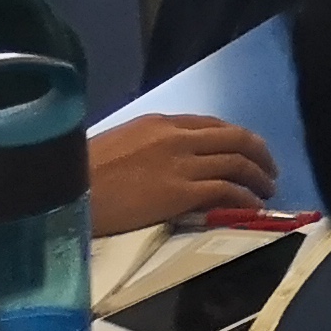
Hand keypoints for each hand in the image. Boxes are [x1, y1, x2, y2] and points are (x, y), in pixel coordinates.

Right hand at [87, 115, 278, 233]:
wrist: (60, 191)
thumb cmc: (77, 173)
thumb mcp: (117, 143)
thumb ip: (148, 145)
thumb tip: (165, 160)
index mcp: (161, 122)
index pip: (213, 124)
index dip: (237, 138)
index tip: (248, 151)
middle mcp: (178, 137)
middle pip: (236, 138)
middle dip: (260, 154)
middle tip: (270, 171)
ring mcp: (181, 164)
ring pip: (237, 163)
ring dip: (259, 177)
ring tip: (267, 190)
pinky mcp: (179, 193)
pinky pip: (225, 191)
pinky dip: (245, 198)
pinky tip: (252, 207)